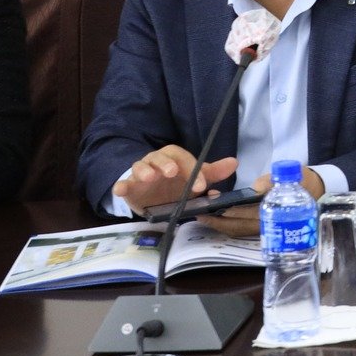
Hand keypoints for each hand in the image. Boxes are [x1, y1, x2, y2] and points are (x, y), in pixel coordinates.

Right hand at [113, 148, 236, 211]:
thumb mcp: (194, 180)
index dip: (193, 170)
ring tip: (150, 177)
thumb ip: (212, 173)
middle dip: (166, 164)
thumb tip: (234, 162)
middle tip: (172, 173)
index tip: (201, 186)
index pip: (184, 159)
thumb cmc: (175, 186)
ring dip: (144, 170)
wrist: (154, 199)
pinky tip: (121, 190)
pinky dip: (120, 186)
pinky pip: (122, 184)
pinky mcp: (129, 188)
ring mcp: (140, 175)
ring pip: (140, 167)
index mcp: (173, 159)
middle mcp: (156, 162)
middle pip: (160, 157)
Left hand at [199, 165, 325, 236]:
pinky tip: (216, 217)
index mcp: (274, 212)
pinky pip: (240, 229)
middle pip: (237, 227)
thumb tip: (258, 187)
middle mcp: (267, 224)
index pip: (247, 215)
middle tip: (199, 214)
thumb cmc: (303, 182)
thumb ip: (274, 181)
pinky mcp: (261, 227)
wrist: (316, 192)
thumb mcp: (294, 176)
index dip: (229, 213)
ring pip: (237, 230)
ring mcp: (264, 228)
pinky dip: (226, 224)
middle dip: (217, 221)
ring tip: (202, 216)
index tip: (213, 208)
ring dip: (219, 224)